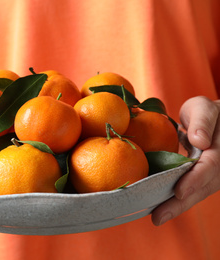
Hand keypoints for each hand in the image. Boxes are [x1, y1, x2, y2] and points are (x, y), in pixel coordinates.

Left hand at [152, 96, 219, 225]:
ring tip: (157, 218)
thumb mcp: (203, 108)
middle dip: (181, 204)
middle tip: (158, 217)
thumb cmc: (206, 113)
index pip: (211, 165)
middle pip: (204, 187)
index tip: (179, 192)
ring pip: (198, 193)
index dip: (196, 179)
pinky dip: (176, 201)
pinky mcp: (203, 180)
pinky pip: (192, 191)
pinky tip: (160, 210)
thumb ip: (202, 121)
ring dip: (177, 207)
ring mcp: (213, 175)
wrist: (215, 121)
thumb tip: (200, 141)